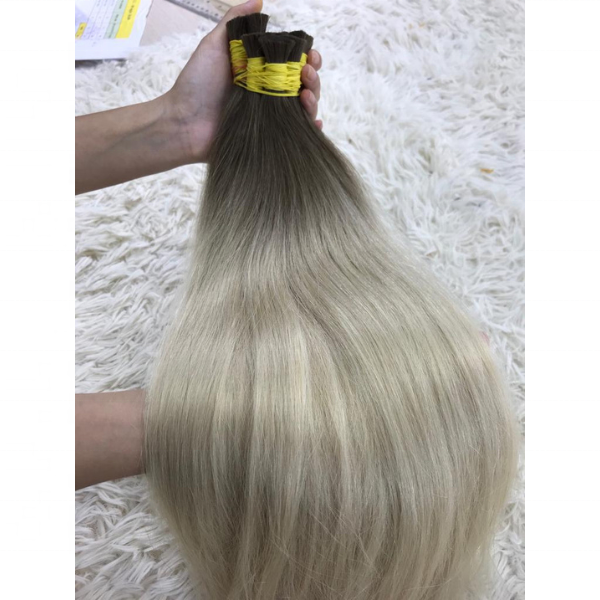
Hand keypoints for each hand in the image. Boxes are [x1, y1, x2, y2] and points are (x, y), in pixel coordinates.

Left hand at [164, 0, 322, 162]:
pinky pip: (296, 135)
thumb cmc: (196, 84)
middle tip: (306, 73)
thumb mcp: (214, 45)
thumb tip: (259, 1)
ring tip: (305, 95)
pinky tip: (313, 122)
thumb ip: (234, 22)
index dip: (306, 58)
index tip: (309, 54)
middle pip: (303, 85)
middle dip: (312, 77)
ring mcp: (269, 118)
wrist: (183, 123)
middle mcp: (268, 94)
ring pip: (303, 109)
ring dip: (313, 100)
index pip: (293, 63)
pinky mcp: (268, 138)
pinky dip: (310, 128)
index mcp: (260, 72)